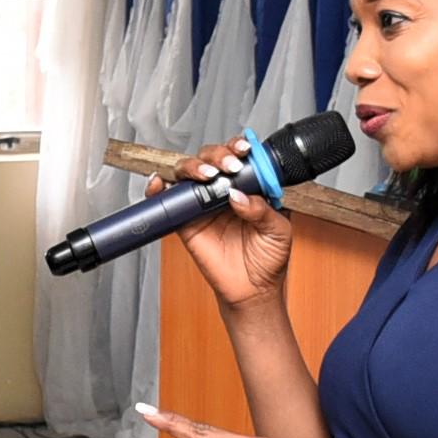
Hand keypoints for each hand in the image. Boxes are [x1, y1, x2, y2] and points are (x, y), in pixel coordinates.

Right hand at [150, 139, 294, 310]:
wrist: (252, 290)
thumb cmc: (268, 259)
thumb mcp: (278, 231)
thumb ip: (261, 209)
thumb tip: (237, 194)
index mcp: (248, 187)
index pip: (239, 157)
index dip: (237, 147)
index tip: (243, 150)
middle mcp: (223, 190)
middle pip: (211, 158)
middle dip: (217, 155)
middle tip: (228, 167)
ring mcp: (202, 204)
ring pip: (188, 172)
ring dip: (193, 167)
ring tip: (205, 176)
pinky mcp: (185, 221)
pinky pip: (169, 201)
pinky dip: (159, 188)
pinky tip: (160, 184)